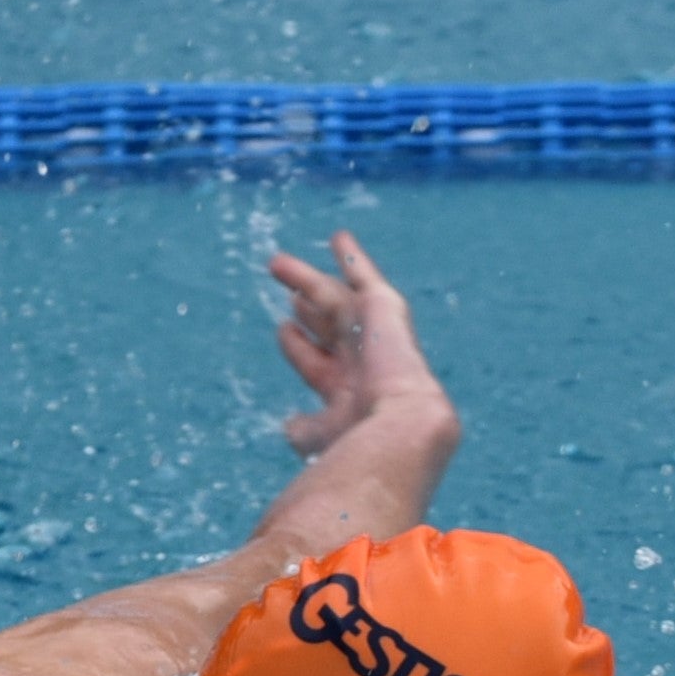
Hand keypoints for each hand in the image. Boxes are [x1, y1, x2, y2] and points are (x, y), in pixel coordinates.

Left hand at [266, 230, 456, 459]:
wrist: (399, 423)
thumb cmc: (360, 437)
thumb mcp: (319, 437)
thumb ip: (303, 430)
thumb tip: (289, 425)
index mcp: (346, 387)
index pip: (315, 359)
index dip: (296, 344)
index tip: (283, 328)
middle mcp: (360, 358)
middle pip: (325, 325)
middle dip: (305, 309)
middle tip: (289, 294)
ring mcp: (371, 331)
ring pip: (332, 297)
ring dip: (304, 279)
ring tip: (275, 263)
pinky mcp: (382, 307)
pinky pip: (364, 275)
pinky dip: (351, 256)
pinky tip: (338, 237)